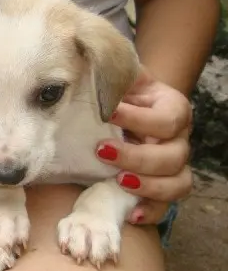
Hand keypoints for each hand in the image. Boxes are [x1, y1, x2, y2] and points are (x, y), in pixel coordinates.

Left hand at [95, 67, 192, 224]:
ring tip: (118, 181)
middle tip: (101, 150)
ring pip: (177, 183)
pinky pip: (167, 207)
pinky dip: (151, 212)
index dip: (138, 118)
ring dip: (147, 185)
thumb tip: (92, 56)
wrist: (130, 108)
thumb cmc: (123, 92)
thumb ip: (116, 70)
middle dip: (136, 156)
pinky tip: (132, 213)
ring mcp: (174, 166)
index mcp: (174, 110)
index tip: (107, 112)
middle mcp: (179, 140)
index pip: (166, 119)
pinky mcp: (162, 188)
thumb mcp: (123, 78)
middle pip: (172, 156)